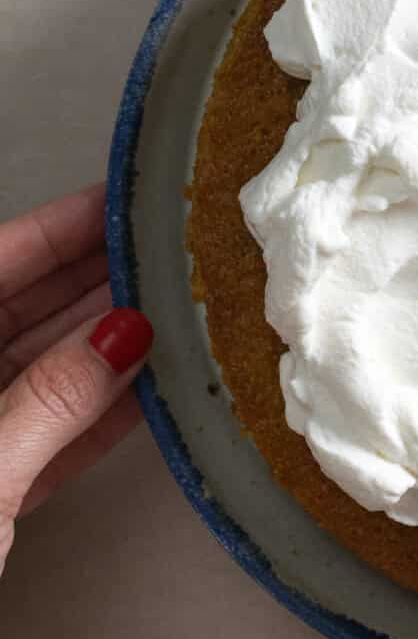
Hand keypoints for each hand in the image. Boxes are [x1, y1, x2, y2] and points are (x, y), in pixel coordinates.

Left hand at [0, 184, 152, 577]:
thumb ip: (52, 399)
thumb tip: (120, 335)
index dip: (60, 229)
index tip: (122, 203)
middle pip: (21, 311)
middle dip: (96, 282)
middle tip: (169, 256)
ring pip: (42, 373)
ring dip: (108, 350)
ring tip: (175, 317)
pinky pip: (49, 435)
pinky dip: (97, 417)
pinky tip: (147, 396)